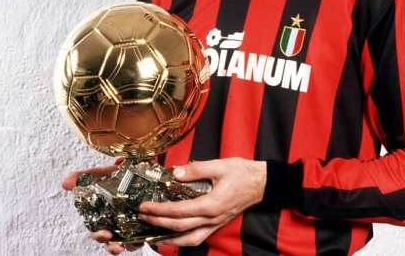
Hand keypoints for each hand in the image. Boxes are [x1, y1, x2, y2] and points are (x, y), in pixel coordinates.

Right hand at [61, 165, 142, 253]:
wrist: (135, 169)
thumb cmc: (113, 176)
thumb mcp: (98, 174)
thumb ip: (82, 177)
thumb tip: (64, 183)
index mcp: (101, 217)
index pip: (96, 232)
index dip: (99, 236)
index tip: (106, 234)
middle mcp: (113, 224)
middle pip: (111, 242)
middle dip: (113, 247)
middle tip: (118, 246)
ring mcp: (128, 225)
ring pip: (127, 242)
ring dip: (130, 245)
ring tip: (136, 243)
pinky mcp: (142, 222)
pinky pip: (143, 235)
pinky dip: (144, 238)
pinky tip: (146, 237)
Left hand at [137, 158, 265, 246]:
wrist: (262, 183)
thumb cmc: (243, 173)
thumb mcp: (220, 165)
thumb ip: (196, 170)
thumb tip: (176, 173)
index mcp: (211, 205)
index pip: (178, 211)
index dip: (159, 210)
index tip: (145, 206)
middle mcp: (212, 219)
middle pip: (179, 227)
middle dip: (157, 223)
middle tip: (142, 217)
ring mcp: (215, 224)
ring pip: (189, 239)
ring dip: (169, 238)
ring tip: (154, 233)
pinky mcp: (218, 223)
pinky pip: (198, 237)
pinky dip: (183, 239)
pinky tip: (174, 235)